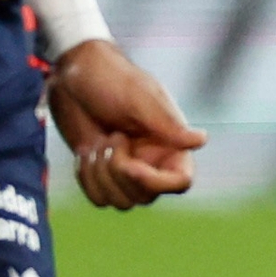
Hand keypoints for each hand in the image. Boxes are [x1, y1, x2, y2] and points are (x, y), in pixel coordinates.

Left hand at [46, 39, 204, 207]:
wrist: (73, 75)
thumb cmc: (111, 79)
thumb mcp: (139, 100)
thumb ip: (168, 125)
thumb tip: (202, 140)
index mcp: (170, 142)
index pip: (180, 181)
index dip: (157, 183)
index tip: (131, 166)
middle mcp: (153, 160)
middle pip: (146, 196)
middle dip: (120, 172)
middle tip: (110, 136)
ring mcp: (127, 169)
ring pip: (121, 202)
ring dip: (100, 175)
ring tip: (96, 143)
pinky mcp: (102, 174)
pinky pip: (99, 199)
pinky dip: (86, 179)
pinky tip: (85, 152)